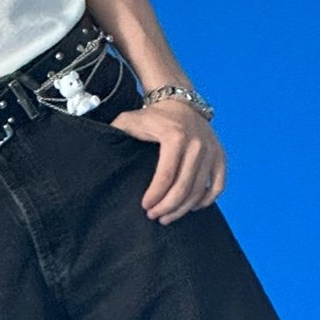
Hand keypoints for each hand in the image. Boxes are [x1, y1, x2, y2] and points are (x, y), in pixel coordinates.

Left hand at [108, 99, 226, 224]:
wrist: (179, 102)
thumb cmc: (152, 115)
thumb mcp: (130, 119)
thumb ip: (116, 133)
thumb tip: (99, 150)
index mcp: (175, 136)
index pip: (166, 175)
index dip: (155, 195)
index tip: (145, 206)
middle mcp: (197, 144)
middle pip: (184, 187)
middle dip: (168, 207)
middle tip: (154, 216)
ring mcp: (212, 151)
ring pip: (200, 190)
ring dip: (183, 208)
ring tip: (168, 217)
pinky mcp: (220, 156)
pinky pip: (218, 185)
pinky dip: (206, 200)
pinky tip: (192, 207)